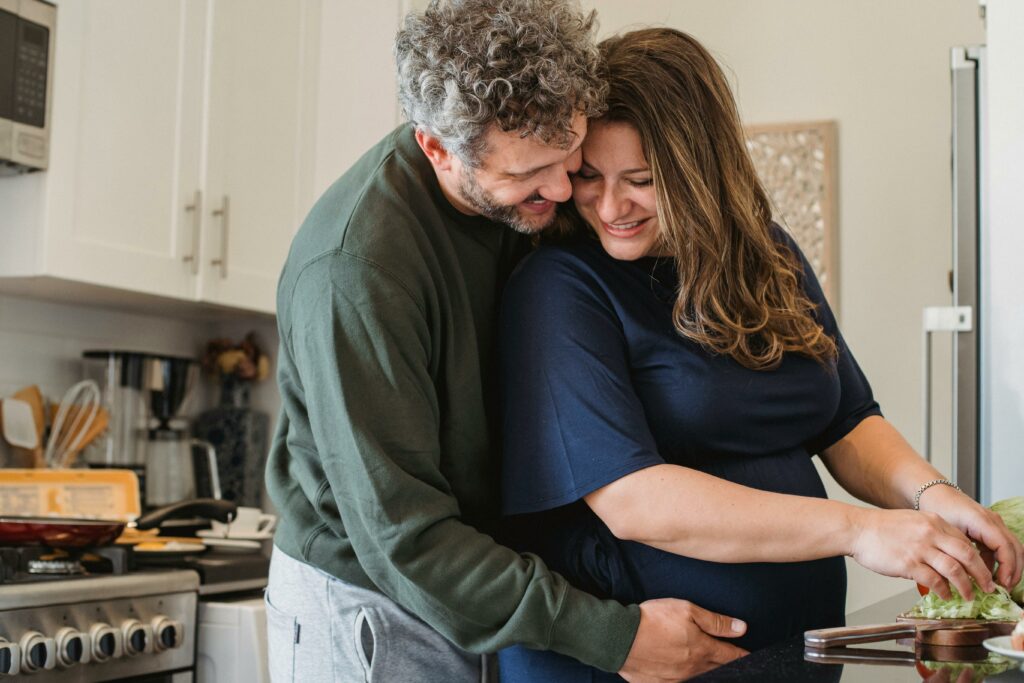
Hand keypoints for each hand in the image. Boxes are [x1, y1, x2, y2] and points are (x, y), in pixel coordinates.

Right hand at [619, 598, 747, 682]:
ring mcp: (677, 679)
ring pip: (701, 678)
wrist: (620, 637)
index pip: (730, 655)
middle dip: (727, 665)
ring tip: (713, 669)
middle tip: (734, 663)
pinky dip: (687, 680)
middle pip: (717, 669)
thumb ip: (715, 621)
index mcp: (701, 648)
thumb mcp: (686, 610)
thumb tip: (742, 628)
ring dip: (709, 673)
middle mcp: (692, 668)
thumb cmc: (653, 619)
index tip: (750, 656)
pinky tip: (687, 675)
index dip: (742, 655)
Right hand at [849, 508, 995, 599]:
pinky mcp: (908, 563)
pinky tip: (943, 595)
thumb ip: (931, 534)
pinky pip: (934, 580)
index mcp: (934, 522)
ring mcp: (920, 548)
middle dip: (981, 574)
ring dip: (965, 586)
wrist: (857, 529)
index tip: (981, 572)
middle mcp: (930, 533)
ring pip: (954, 570)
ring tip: (967, 595)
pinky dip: (943, 590)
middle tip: (986, 587)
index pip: (966, 542)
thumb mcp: (912, 522)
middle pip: (968, 555)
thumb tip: (947, 554)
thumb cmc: (880, 528)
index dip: (978, 560)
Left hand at [917, 484, 1023, 590]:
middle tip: (1005, 588)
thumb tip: (972, 576)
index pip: (1005, 546)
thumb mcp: (948, 532)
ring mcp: (995, 524)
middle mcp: (994, 521)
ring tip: (1001, 584)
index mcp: (983, 521)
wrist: (936, 494)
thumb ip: (962, 551)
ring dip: (1010, 567)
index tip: (1002, 583)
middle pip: (1015, 548)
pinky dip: (1002, 561)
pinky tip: (992, 574)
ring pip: (1013, 548)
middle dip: (1014, 570)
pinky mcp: (991, 528)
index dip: (1007, 567)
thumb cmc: (939, 509)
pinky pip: (1003, 546)